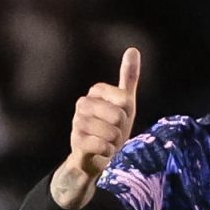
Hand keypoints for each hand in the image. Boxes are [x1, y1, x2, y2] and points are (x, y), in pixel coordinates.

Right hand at [52, 47, 140, 209]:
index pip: (124, 99)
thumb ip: (128, 77)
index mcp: (95, 91)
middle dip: (121, 129)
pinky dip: (107, 152)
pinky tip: (102, 152)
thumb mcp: (124, 104)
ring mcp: (77, 123)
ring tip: (107, 143)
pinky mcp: (76, 143)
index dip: (127, 113)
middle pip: (118, 116)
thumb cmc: (110, 129)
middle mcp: (82, 104)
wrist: (95, 160)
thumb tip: (133, 49)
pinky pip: (101, 145)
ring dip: (115, 142)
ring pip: (110, 131)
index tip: (120, 118)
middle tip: (113, 134)